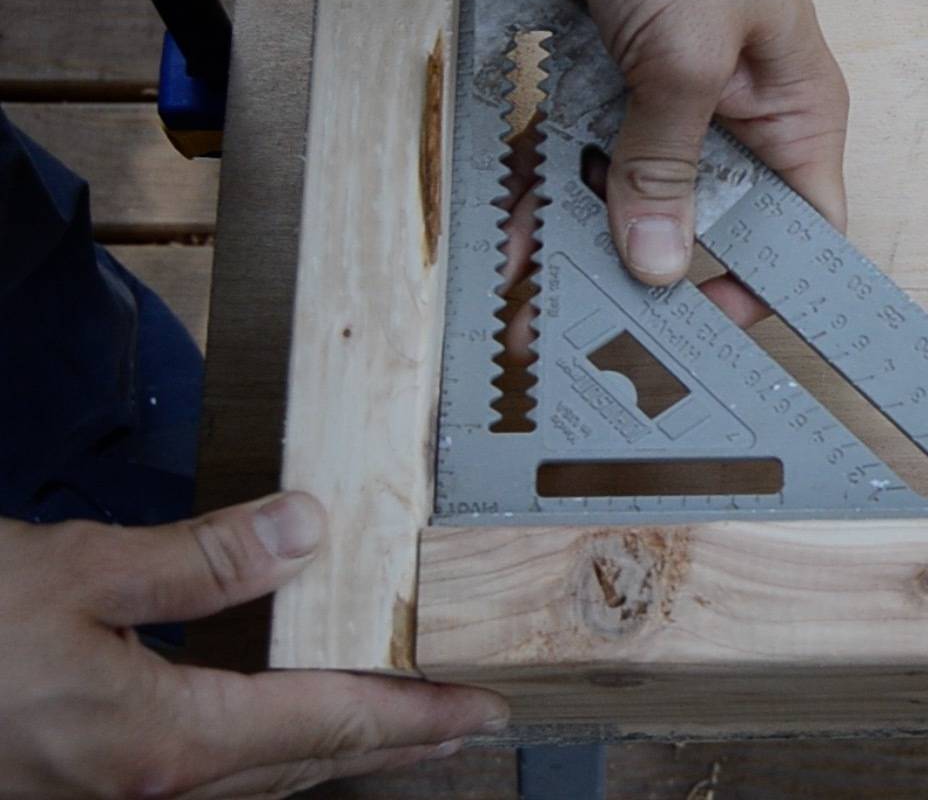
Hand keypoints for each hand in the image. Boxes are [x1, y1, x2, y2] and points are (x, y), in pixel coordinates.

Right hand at [0, 494, 506, 798]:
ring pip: (251, 787)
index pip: (328, 726)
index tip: (484, 710)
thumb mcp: (67, 572)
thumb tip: (308, 530)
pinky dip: (259, 760)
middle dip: (392, 744)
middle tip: (466, 723)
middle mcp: (145, 796)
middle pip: (304, 769)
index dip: (415, 716)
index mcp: (160, 743)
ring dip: (329, 757)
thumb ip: (197, 559)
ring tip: (391, 728)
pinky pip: (197, 787)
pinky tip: (266, 736)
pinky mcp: (72, 795)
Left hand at [490, 0, 849, 326]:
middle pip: (699, 222)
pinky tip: (514, 231)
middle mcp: (734, 114)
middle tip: (596, 346)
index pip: (799, 232)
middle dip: (647, 279)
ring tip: (534, 306)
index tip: (707, 348)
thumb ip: (665, 165)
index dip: (761, 292)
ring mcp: (667, 92)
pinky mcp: (607, 70)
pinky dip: (547, 185)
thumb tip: (657, 262)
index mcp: (792, 116)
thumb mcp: (684, 57)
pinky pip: (578, 148)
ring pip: (628, 191)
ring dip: (583, 242)